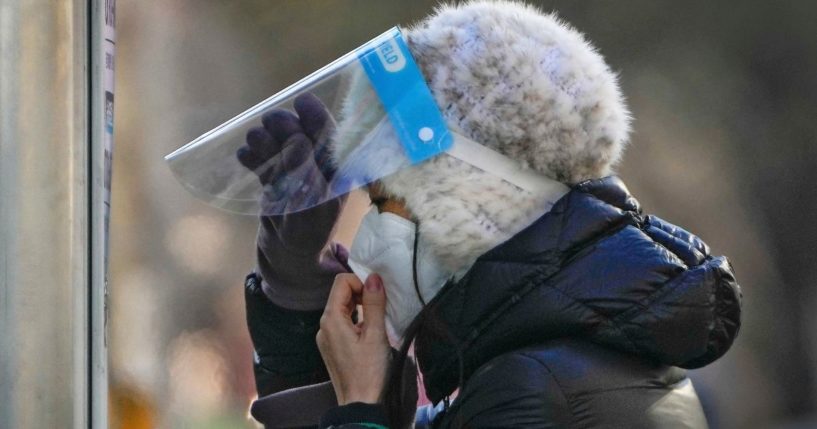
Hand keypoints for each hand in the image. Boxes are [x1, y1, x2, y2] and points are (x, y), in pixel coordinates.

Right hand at [237, 93, 347, 309]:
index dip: (317, 116)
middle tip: (269, 122)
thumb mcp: (310, 209)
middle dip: (285, 126)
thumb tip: (298, 141)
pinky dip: (252, 156)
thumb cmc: (306, 238)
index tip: (302, 100)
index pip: (329, 137)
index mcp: (336, 173)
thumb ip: (305, 175)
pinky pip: (263, 161)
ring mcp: (294, 174)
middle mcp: (317, 170)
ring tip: (253, 141)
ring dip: (265, 138)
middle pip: (300, 135)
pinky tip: (243, 157)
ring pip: (279, 145)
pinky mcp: (274, 182)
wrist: (285, 262)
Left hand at [316, 273, 390, 404]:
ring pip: (342, 308)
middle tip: (381, 308)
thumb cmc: (369, 371)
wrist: (359, 404)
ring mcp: (326, 337)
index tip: (378, 296)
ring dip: (360, 307)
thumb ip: (374, 304)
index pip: (341, 282)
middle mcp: (323, 326)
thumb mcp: (375, 335)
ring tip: (377, 321)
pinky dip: (356, 320)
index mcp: (331, 319)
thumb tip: (373, 277)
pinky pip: (342, 323)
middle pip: (341, 294)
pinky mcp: (332, 347)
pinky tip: (370, 333)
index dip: (361, 283)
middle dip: (362, 294)